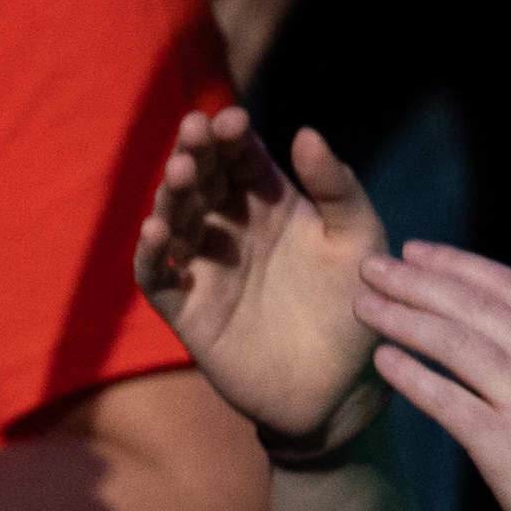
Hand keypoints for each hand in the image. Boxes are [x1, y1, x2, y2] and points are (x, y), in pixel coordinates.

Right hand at [134, 106, 385, 451]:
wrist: (342, 390)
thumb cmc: (358, 309)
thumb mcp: (359, 241)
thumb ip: (337, 189)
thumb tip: (306, 132)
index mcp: (270, 204)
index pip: (241, 158)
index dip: (231, 137)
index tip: (232, 120)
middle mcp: (230, 228)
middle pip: (202, 180)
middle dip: (195, 153)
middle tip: (195, 132)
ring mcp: (203, 266)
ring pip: (173, 219)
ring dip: (172, 194)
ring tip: (182, 174)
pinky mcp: (184, 307)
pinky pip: (156, 275)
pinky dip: (150, 254)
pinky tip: (156, 233)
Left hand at [358, 242, 510, 510]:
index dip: (460, 265)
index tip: (417, 251)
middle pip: (474, 307)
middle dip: (417, 280)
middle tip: (371, 265)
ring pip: (455, 344)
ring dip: (402, 318)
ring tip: (361, 305)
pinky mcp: (508, 448)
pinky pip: (447, 401)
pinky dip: (411, 376)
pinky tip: (380, 361)